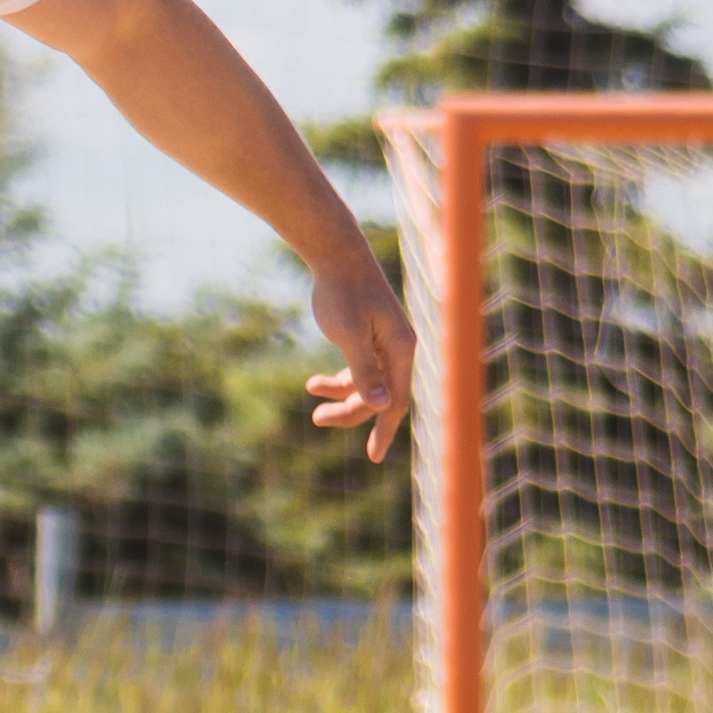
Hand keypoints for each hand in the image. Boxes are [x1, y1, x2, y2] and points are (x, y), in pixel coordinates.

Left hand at [300, 268, 412, 460]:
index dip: (384, 430)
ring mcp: (385, 344)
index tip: (373, 456)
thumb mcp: (349, 334)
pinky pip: (359, 370)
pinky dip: (338, 380)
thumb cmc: (342, 293)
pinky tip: (315, 384)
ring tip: (312, 395)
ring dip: (341, 396)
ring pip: (367, 384)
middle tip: (317, 419)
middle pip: (379, 396)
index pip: (396, 401)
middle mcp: (398, 349)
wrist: (336, 255)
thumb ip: (364, 371)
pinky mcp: (369, 337)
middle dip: (349, 411)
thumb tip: (383, 406)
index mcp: (400, 350)